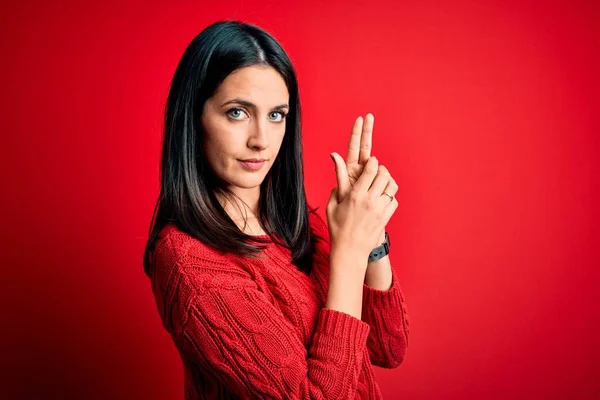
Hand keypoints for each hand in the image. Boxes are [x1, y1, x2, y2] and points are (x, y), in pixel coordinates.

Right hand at [330, 114, 398, 242]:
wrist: (350, 250)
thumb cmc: (338, 227)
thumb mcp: (333, 204)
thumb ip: (337, 180)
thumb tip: (334, 156)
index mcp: (355, 195)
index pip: (371, 170)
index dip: (373, 162)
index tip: (372, 161)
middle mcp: (370, 201)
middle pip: (384, 175)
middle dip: (382, 169)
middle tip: (378, 171)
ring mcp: (380, 209)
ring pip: (392, 187)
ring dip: (388, 181)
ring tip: (381, 183)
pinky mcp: (386, 217)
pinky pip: (394, 200)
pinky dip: (390, 196)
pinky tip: (383, 197)